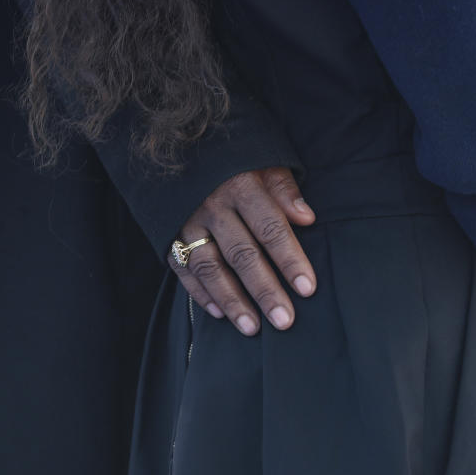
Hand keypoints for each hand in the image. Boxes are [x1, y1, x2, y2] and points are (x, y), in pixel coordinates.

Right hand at [168, 168, 316, 334]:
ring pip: (210, 268)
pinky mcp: (168, 235)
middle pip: (242, 254)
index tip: (307, 288)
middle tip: (284, 321)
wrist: (178, 146)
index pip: (270, 228)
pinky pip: (183, 269)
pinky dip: (200, 294)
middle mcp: (212, 206)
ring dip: (232, 301)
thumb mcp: (264, 160)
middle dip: (265, 291)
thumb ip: (284, 189)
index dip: (290, 259)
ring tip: (252, 328)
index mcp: (241, 185)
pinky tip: (220, 315)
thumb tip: (307, 218)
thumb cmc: (236, 159)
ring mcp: (187, 222)